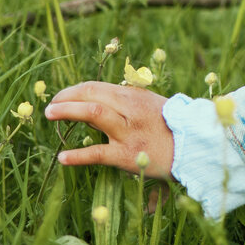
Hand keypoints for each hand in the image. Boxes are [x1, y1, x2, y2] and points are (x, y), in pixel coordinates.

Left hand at [45, 81, 175, 179]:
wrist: (193, 148)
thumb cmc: (172, 127)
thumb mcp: (151, 105)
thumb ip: (128, 102)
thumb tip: (100, 101)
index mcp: (134, 96)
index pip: (96, 87)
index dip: (73, 90)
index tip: (61, 96)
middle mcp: (130, 109)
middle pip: (91, 94)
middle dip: (66, 97)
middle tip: (50, 105)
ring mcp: (128, 132)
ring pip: (93, 113)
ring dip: (67, 111)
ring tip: (50, 114)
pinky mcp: (127, 155)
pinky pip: (97, 153)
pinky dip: (77, 155)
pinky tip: (63, 157)